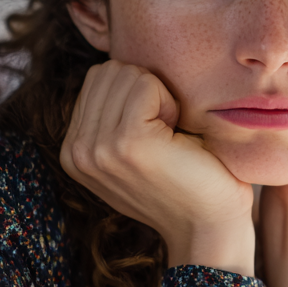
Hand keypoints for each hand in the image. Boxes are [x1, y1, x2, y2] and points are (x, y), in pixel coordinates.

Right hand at [61, 60, 254, 274]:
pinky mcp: (124, 144)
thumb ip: (115, 112)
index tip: (158, 132)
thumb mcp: (138, 144)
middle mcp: (75, 151)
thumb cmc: (190, 176)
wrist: (213, 223)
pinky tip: (178, 137)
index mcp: (73, 150)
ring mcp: (95, 149)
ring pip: (125, 73)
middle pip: (109, 70)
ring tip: (171, 138)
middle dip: (147, 90)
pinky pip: (144, 84)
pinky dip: (170, 101)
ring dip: (160, 96)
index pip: (98, 77)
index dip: (140, 92)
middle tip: (168, 134)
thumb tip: (114, 63)